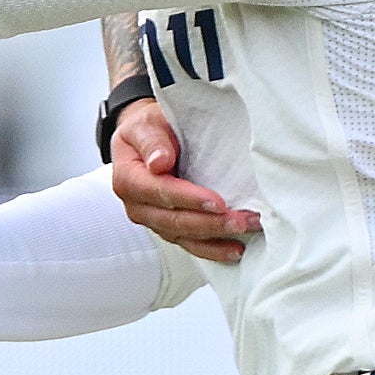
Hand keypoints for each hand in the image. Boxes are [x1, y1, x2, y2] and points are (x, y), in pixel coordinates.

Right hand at [108, 92, 257, 264]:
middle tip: (241, 220)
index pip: (160, 192)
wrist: (148, 138)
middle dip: (210, 223)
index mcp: (129, 179)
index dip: (190, 199)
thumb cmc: (148, 129)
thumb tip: (159, 162)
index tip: (218, 202)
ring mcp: (153, 220)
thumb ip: (152, 141)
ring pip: (184, 237)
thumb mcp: (145, 124)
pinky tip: (234, 249)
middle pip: (174, 221)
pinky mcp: (169, 228)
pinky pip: (190, 244)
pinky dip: (212, 249)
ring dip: (216, 238)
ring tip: (245, 231)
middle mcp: (138, 205)